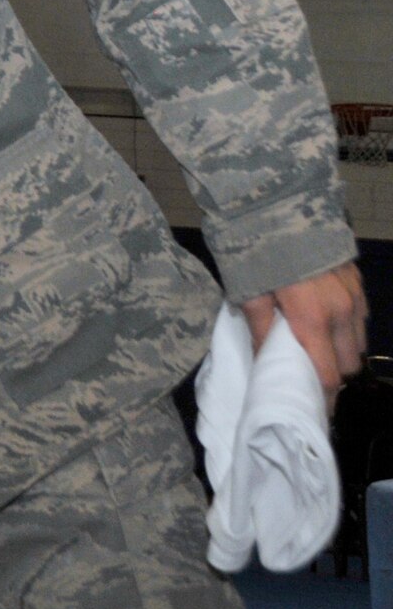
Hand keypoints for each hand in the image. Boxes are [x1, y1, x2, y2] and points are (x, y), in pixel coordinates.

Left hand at [242, 262, 368, 414]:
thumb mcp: (247, 291)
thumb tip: (262, 363)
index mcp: (313, 319)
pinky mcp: (356, 280)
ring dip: (340, 353)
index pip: (327, 374)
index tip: (310, 407)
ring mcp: (354, 295)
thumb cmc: (255, 247)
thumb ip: (259, 329)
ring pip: (357, 342)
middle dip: (331, 376)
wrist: (279, 201)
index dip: (322, 396)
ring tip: (314, 353)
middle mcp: (341, 312)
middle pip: (348, 363)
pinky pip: (360, 318)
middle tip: (306, 378)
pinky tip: (325, 326)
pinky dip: (347, 330)